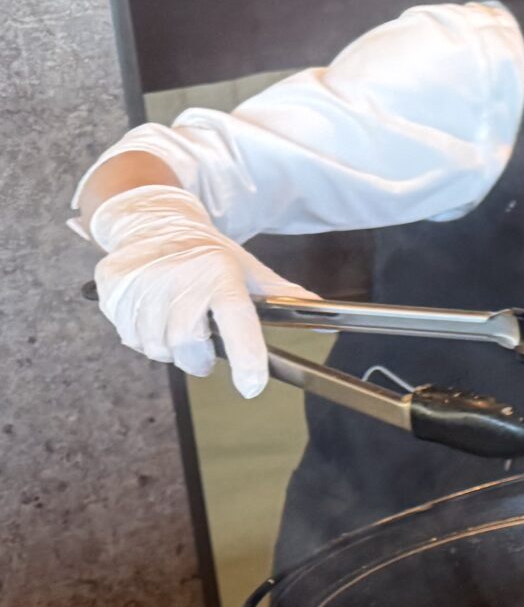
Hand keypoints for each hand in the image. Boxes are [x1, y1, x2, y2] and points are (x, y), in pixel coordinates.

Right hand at [87, 185, 310, 397]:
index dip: (246, 358)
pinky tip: (152, 316)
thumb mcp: (247, 268)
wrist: (153, 221)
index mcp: (220, 275)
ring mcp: (143, 284)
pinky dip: (143, 337)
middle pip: (189, 347)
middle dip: (199, 359)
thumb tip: (326, 316)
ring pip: (156, 346)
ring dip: (169, 348)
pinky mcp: (114, 289)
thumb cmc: (206, 253)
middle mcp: (180, 279)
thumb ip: (283, 295)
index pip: (237, 322)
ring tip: (176, 324)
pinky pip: (129, 336)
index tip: (252, 385)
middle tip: (203, 349)